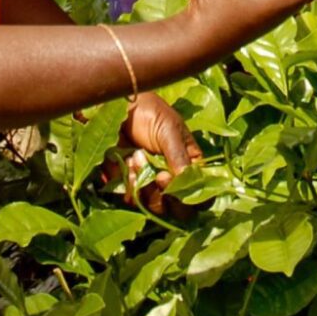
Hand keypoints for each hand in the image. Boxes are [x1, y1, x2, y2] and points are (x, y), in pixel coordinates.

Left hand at [102, 90, 200, 215]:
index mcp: (191, 164)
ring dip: (146, 186)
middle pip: (179, 207)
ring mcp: (152, 185)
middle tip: (158, 175)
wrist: (117, 109)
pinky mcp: (131, 186)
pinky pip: (134, 200)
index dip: (189, 195)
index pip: (199, 191)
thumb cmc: (149, 113)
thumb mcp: (169, 129)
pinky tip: (126, 164)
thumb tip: (185, 180)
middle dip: (166, 193)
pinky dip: (129, 186)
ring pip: (156, 206)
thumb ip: (178, 155)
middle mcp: (174, 178)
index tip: (170, 177)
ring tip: (136, 157)